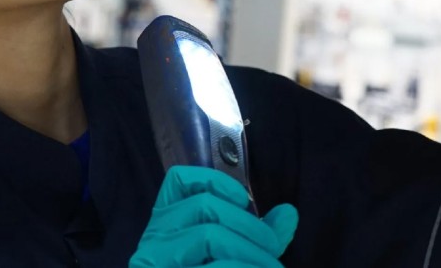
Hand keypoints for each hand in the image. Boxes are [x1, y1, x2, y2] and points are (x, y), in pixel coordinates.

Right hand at [130, 166, 298, 267]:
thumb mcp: (236, 260)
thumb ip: (257, 239)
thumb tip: (288, 214)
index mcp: (167, 230)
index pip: (179, 181)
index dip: (216, 182)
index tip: (243, 203)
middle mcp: (152, 243)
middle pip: (206, 206)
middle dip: (253, 228)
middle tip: (274, 258)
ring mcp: (153, 265)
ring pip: (210, 233)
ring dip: (253, 253)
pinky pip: (215, 266)